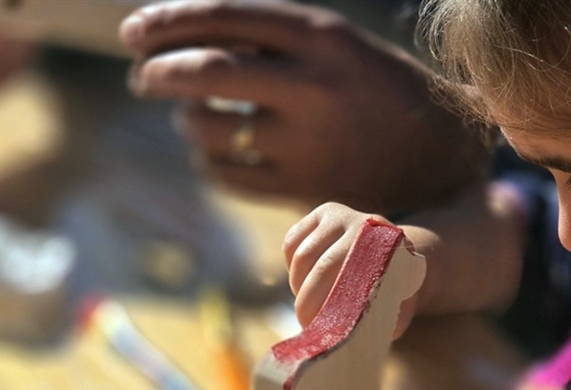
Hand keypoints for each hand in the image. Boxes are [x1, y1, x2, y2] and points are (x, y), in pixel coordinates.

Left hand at [120, 0, 485, 213]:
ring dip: (186, 120)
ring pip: (210, 128)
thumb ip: (270, 37)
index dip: (166, 23)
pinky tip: (215, 152)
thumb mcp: (336, 44)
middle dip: (158, 72)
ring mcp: (307, 143)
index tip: (131, 34)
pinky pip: (226, 175)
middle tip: (141, 77)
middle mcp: (314, 87)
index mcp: (322, 37)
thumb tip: (180, 38)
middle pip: (207, 72)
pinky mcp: (302, 190)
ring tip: (193, 117)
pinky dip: (207, 161)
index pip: (223, 18)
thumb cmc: (376, 90)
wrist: (439, 156)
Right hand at [284, 202, 421, 337]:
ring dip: (297, 286)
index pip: (348, 278)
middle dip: (306, 301)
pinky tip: (303, 282)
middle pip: (320, 266)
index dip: (329, 306)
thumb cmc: (393, 286)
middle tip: (306, 325)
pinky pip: (291, 244)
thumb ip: (384, 320)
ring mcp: (338, 215)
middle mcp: (360, 223)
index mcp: (383, 247)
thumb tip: (357, 339)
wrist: (395, 249)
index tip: (321, 328)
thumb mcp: (398, 303)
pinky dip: (290, 268)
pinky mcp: (319, 215)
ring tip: (307, 304)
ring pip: (300, 256)